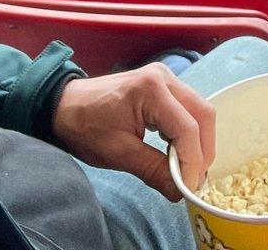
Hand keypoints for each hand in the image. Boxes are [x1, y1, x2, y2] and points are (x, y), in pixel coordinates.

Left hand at [50, 64, 215, 199]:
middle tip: (192, 180)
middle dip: (202, 150)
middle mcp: (165, 77)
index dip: (193, 162)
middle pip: (203, 114)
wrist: (65, 106)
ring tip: (186, 169)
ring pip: (199, 110)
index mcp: (152, 90)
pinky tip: (178, 151)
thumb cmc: (86, 126)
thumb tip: (180, 191)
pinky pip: (188, 107)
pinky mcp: (163, 84)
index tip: (189, 189)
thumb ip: (154, 171)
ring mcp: (165, 78)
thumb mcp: (119, 153)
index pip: (188, 128)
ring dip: (198, 141)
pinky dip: (189, 131)